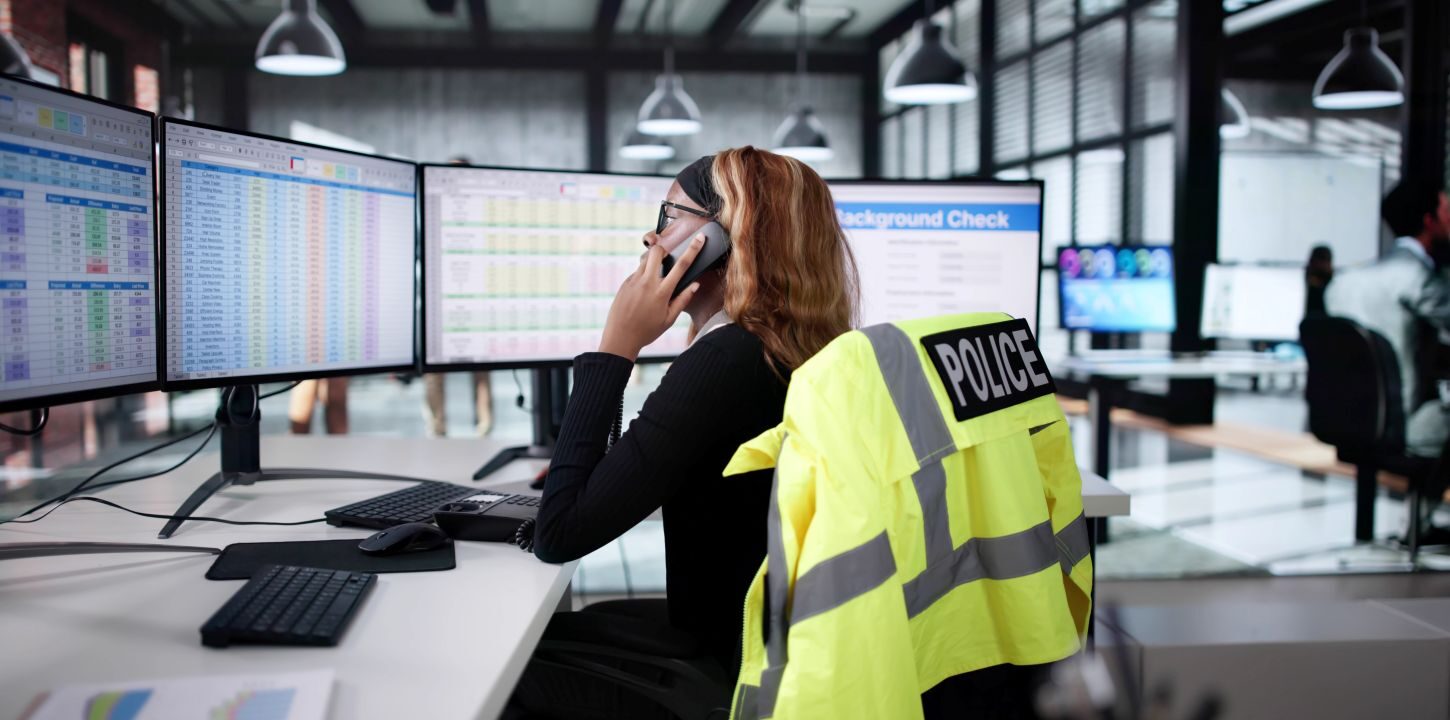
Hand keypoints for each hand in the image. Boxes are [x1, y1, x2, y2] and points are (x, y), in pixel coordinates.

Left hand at [598, 235, 703, 360]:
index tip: (700, 238)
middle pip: (657, 251)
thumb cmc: (647, 331)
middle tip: (667, 257)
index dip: (693, 249)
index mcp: (662, 293)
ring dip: (653, 262)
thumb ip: (683, 299)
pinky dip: (642, 275)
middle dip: (664, 249)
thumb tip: (695, 285)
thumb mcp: (669, 319)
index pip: (682, 265)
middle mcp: (648, 283)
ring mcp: (634, 282)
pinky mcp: (624, 283)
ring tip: (654, 279)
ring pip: (645, 259)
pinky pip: (636, 272)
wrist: (620, 337)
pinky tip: (642, 293)